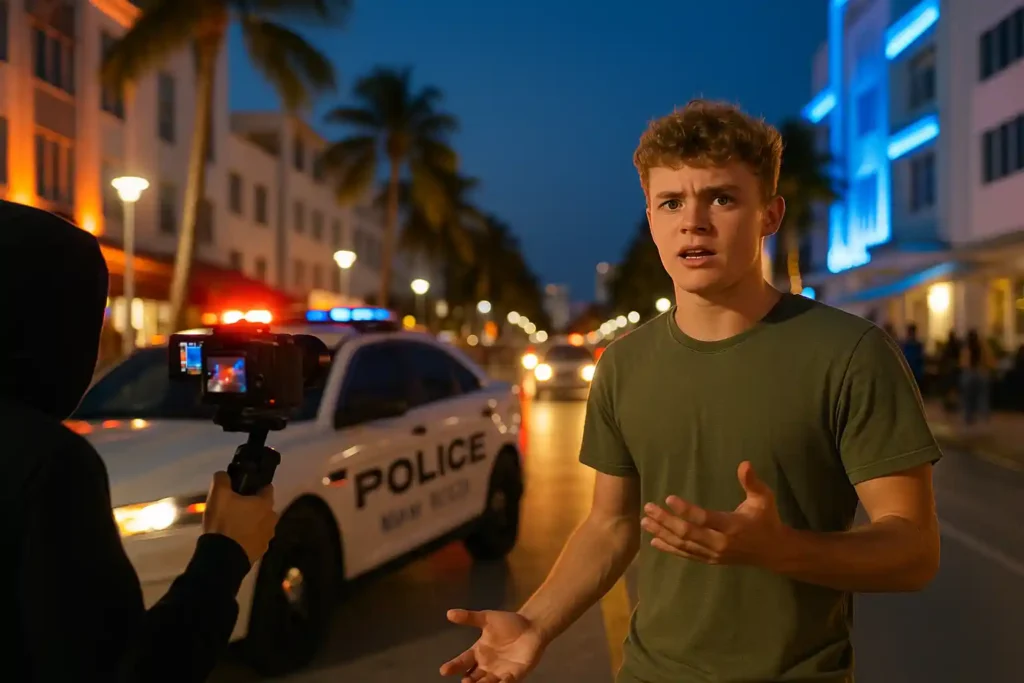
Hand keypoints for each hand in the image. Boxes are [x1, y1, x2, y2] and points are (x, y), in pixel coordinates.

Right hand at [202, 471, 277, 564]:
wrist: (223, 557)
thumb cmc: (224, 522)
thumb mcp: (218, 495)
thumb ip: (222, 479)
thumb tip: (224, 474)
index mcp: (265, 504)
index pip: (266, 487)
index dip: (255, 486)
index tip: (243, 489)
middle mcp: (272, 519)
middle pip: (264, 507)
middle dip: (252, 506)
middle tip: (235, 507)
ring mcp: (268, 537)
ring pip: (261, 524)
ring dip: (251, 522)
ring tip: (233, 525)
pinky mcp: (261, 551)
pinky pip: (255, 539)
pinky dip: (248, 537)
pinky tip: (234, 539)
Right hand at [440, 608, 545, 681]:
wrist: (532, 626)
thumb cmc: (508, 623)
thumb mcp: (487, 618)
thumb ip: (469, 617)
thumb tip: (449, 613)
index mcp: (478, 652)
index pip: (462, 662)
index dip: (453, 666)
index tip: (443, 670)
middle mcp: (486, 666)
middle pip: (473, 677)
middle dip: (468, 681)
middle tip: (465, 681)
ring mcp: (499, 672)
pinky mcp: (515, 675)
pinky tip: (501, 681)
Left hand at [641, 461, 786, 566]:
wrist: (774, 552)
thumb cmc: (767, 520)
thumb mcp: (764, 498)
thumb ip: (752, 482)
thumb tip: (744, 464)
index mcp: (732, 526)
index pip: (704, 519)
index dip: (686, 510)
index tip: (668, 499)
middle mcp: (720, 543)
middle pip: (688, 533)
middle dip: (666, 521)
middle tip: (649, 508)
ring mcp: (713, 554)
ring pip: (684, 545)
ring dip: (663, 533)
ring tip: (645, 522)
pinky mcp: (710, 560)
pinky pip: (686, 555)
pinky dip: (670, 549)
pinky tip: (654, 541)